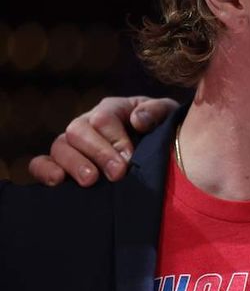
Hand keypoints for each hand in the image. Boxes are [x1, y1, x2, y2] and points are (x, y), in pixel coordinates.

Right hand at [28, 96, 178, 185]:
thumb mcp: (168, 117)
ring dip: (74, 164)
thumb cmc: (165, 133)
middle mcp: (88, 124)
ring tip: (90, 181)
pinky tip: (56, 181)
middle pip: (78, 131)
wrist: (167, 156)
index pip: (103, 118)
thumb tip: (137, 121)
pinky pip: (41, 163)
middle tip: (117, 174)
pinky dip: (44, 170)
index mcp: (112, 109)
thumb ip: (156, 112)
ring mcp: (73, 145)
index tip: (130, 158)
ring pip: (59, 146)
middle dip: (98, 153)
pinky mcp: (62, 165)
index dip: (115, 138)